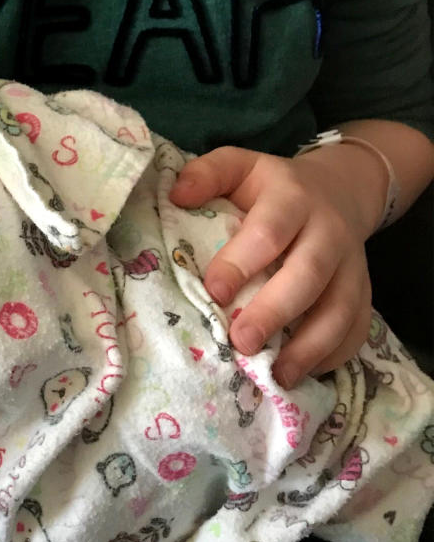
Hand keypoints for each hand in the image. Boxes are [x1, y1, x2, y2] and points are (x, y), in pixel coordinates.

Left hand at [170, 145, 374, 388]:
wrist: (338, 188)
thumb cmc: (271, 186)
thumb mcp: (239, 165)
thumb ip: (208, 174)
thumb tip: (176, 195)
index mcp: (292, 198)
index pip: (269, 231)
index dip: (241, 261)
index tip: (213, 291)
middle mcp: (328, 232)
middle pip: (308, 274)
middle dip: (275, 311)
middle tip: (241, 342)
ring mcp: (352, 265)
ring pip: (341, 309)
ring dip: (310, 346)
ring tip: (277, 376)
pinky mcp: (364, 292)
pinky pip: (357, 328)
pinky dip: (334, 355)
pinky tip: (303, 374)